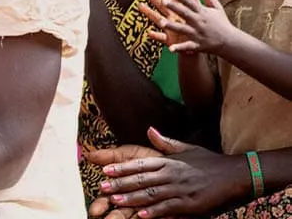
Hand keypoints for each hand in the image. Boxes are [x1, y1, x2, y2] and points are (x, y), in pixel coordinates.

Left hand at [88, 129, 244, 217]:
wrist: (237, 175)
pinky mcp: (191, 204)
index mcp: (170, 162)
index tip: (105, 170)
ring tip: (115, 201)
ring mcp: (181, 190)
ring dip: (132, 198)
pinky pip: (169, 208)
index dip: (122, 168)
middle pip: (142, 180)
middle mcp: (173, 175)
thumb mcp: (188, 149)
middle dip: (121, 184)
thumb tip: (149, 129)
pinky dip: (155, 212)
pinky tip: (142, 215)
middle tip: (102, 188)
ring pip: (152, 194)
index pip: (141, 164)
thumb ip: (166, 143)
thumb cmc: (211, 162)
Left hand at [141, 0, 241, 54]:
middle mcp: (199, 22)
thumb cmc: (221, 23)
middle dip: (174, 7)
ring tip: (161, 22)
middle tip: (162, 0)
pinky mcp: (198, 45)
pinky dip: (180, 48)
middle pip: (185, 13)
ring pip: (183, 29)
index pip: (189, 1)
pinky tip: (170, 48)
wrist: (230, 42)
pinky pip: (188, 46)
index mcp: (202, 12)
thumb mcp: (217, 8)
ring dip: (173, 26)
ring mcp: (198, 34)